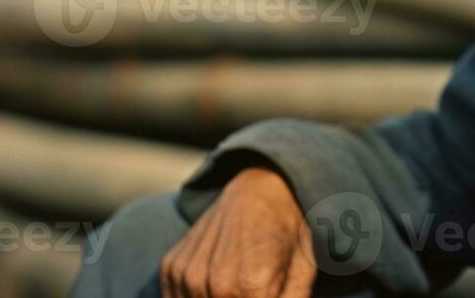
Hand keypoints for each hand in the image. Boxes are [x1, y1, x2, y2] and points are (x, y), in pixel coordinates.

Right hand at [160, 167, 315, 296]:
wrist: (257, 189)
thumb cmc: (286, 230)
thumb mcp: (304, 267)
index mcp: (251, 285)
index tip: (264, 294)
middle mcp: (215, 283)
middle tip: (249, 289)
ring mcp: (187, 274)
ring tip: (233, 285)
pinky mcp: (170, 267)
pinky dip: (192, 297)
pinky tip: (212, 284)